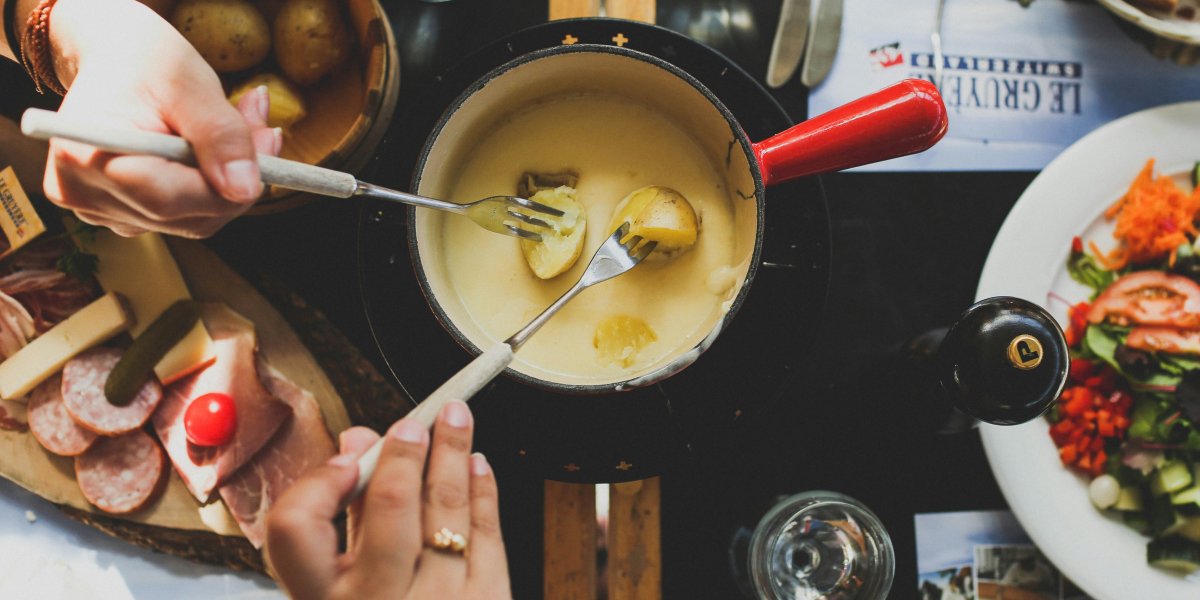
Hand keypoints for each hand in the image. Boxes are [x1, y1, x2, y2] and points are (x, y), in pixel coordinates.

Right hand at [41, 0, 279, 237]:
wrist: (114, 57)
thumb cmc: (144, 60)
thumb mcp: (189, 84)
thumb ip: (221, 136)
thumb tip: (246, 189)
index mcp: (85, 158)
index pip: (170, 201)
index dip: (229, 183)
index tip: (268, 143)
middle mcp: (84, 194)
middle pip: (187, 217)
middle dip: (237, 178)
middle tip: (263, 128)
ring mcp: (99, 210)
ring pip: (194, 220)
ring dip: (229, 181)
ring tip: (242, 126)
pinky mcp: (120, 214)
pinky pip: (183, 216)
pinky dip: (210, 186)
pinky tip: (216, 150)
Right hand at [264, 401, 512, 599]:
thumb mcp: (338, 586)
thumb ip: (344, 516)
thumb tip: (358, 442)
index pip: (295, 529)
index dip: (318, 483)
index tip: (344, 458)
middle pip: (389, 508)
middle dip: (406, 454)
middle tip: (416, 420)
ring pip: (448, 513)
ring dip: (454, 456)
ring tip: (458, 420)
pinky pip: (489, 535)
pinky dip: (483, 492)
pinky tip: (478, 464)